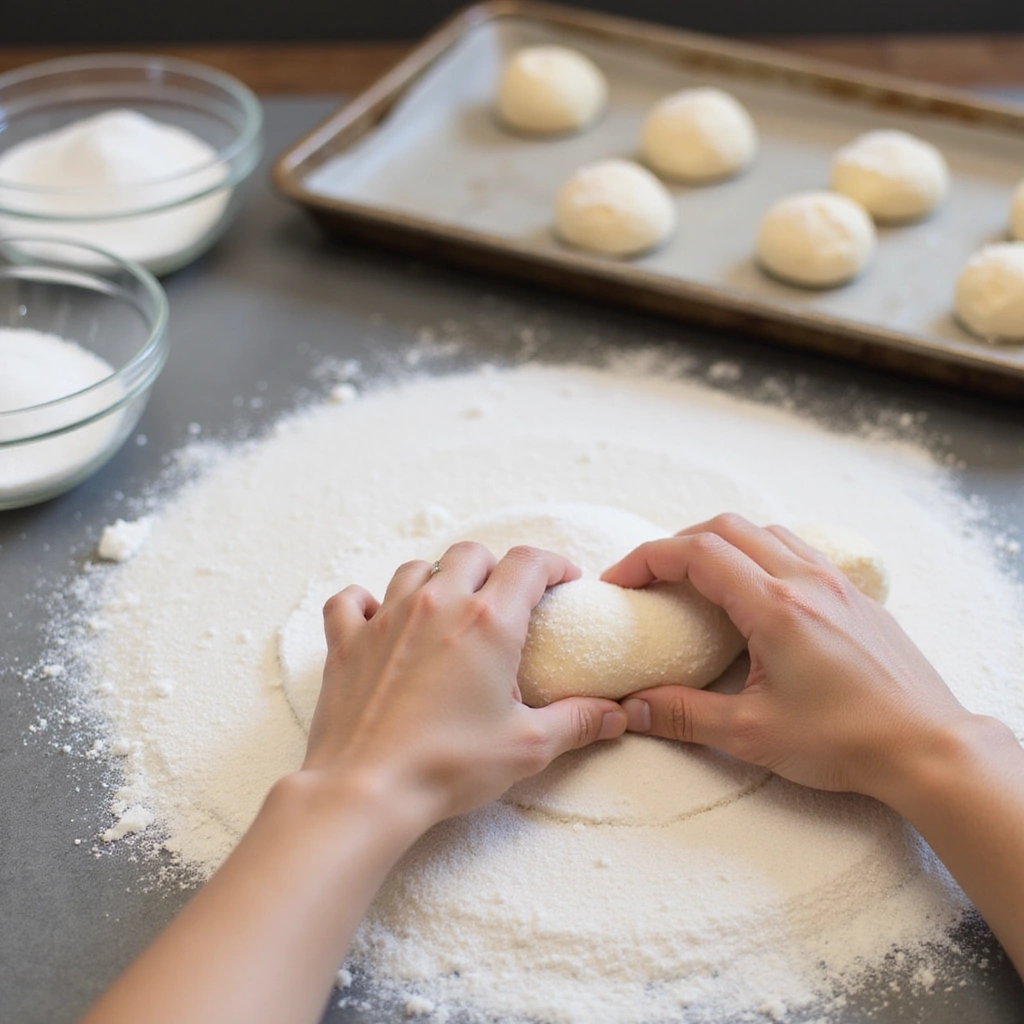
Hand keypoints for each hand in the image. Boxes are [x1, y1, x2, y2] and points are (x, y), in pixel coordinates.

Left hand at [304, 542, 626, 828]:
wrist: (368, 789)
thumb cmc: (449, 765)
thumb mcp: (528, 746)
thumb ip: (577, 722)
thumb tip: (614, 715)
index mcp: (488, 621)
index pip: (528, 563)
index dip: (552, 564)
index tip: (562, 580)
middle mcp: (437, 604)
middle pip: (470, 554)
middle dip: (494, 568)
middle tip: (505, 599)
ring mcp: (386, 618)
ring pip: (415, 569)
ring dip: (437, 580)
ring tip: (447, 608)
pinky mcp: (347, 641)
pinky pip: (350, 599)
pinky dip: (365, 602)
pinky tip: (376, 618)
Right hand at [601, 513, 977, 803]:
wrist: (927, 747)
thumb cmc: (845, 740)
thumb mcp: (752, 734)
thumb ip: (684, 715)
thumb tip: (633, 706)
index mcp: (774, 607)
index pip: (697, 554)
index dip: (648, 558)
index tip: (621, 580)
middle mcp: (805, 581)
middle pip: (726, 528)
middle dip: (677, 544)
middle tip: (651, 577)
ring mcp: (835, 583)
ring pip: (765, 531)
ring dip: (721, 542)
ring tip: (697, 578)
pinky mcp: (855, 596)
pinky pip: (798, 549)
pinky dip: (760, 551)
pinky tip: (756, 588)